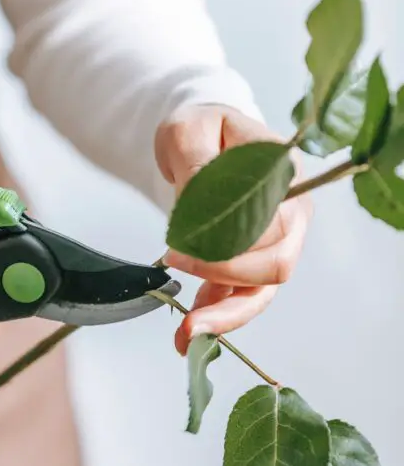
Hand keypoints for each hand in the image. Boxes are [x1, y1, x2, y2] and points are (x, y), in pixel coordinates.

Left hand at [155, 106, 311, 354]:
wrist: (199, 140)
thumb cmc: (201, 130)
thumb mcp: (190, 132)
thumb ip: (199, 167)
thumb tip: (201, 204)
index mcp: (285, 177)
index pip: (274, 224)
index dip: (229, 245)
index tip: (178, 248)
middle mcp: (292, 214)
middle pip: (275, 265)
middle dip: (226, 281)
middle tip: (174, 271)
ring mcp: (276, 243)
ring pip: (261, 292)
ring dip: (224, 317)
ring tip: (186, 334)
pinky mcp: (250, 265)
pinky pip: (240, 301)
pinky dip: (215, 318)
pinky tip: (187, 329)